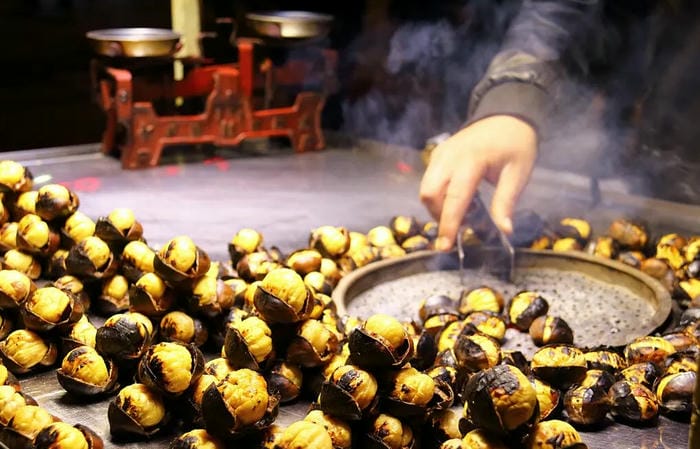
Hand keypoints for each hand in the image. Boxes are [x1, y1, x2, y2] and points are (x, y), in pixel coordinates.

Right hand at [419, 115, 537, 250]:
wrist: (505, 115)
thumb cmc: (516, 145)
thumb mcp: (518, 173)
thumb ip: (506, 202)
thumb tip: (504, 230)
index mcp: (471, 161)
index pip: (454, 198)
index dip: (449, 225)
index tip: (446, 247)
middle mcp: (448, 157)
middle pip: (429, 194)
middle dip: (440, 216)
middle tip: (461, 226)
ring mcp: (439, 154)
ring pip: (426, 189)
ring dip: (439, 208)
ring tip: (464, 212)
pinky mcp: (436, 155)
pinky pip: (429, 181)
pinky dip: (439, 197)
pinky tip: (459, 199)